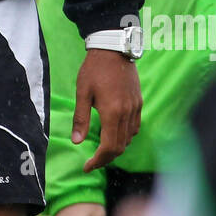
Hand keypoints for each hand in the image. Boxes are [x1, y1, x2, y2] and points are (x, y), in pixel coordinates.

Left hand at [73, 47, 140, 171]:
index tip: (87, 166)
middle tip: (92, 161)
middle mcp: (127, 113)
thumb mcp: (82, 92)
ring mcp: (135, 108)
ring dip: (116, 147)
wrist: (113, 48)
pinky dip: (125, 136)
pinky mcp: (139, 102)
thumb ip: (80, 118)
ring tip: (101, 148)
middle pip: (120, 147)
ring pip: (129, 138)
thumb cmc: (94, 69)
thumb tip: (76, 141)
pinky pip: (135, 127)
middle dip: (106, 158)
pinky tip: (114, 132)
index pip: (109, 147)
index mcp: (112, 112)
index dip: (98, 161)